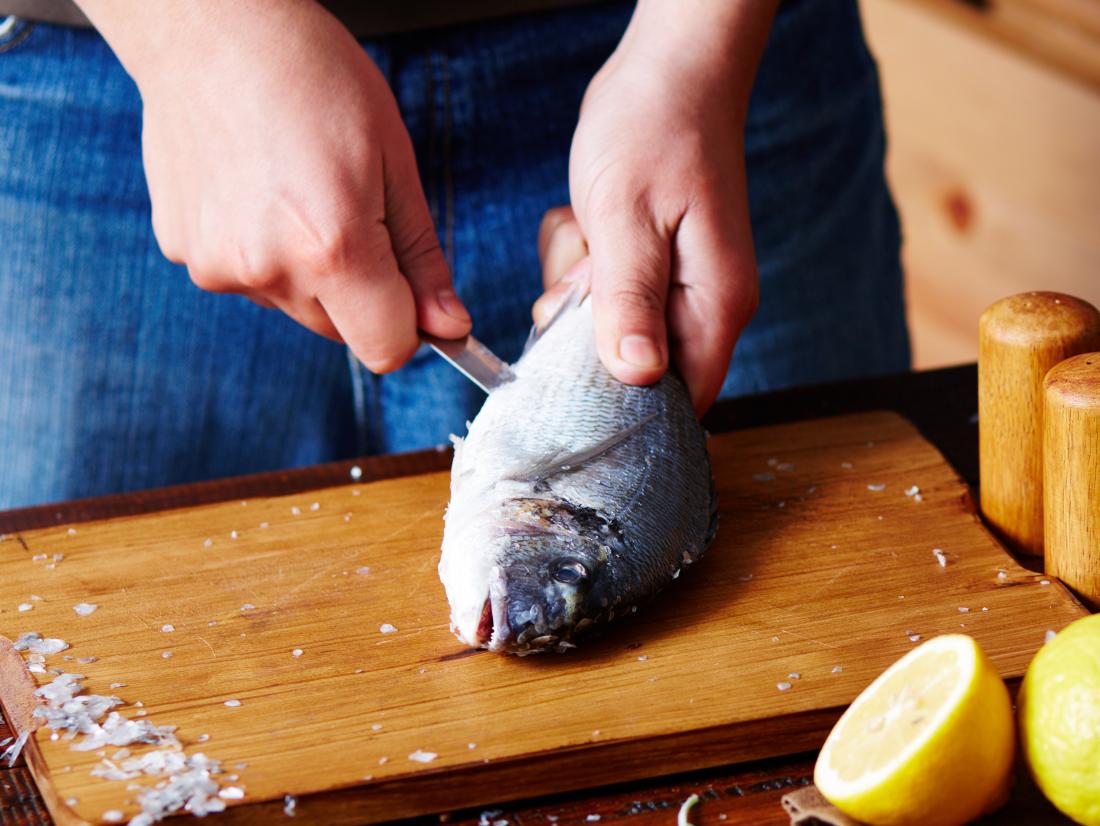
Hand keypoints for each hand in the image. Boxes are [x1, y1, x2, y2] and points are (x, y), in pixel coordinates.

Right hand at [78, 0, 469, 371]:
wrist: (210, 25)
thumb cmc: (312, 76)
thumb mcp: (393, 160)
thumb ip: (422, 257)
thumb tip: (448, 325)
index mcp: (332, 248)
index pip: (387, 349)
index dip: (410, 325)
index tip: (413, 291)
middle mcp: (268, 270)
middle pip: (341, 331)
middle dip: (361, 291)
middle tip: (350, 211)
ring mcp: (218, 265)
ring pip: (294, 305)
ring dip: (309, 272)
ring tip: (296, 192)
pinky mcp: (184, 252)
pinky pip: (247, 279)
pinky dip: (262, 251)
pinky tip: (256, 190)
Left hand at [543, 0, 775, 412]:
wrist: (666, 70)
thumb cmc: (655, 130)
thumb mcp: (628, 219)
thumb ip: (630, 302)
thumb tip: (636, 377)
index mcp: (714, 304)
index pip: (683, 399)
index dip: (629, 402)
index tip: (581, 370)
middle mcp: (702, 303)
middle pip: (632, 366)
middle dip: (588, 329)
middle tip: (586, 269)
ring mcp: (674, 284)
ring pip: (603, 326)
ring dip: (577, 286)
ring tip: (592, 229)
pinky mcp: (647, 264)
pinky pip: (596, 290)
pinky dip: (578, 260)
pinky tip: (589, 218)